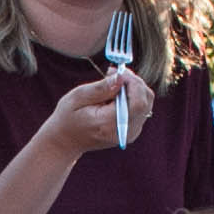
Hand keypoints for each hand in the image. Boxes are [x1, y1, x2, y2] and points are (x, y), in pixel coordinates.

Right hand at [29, 67, 151, 163]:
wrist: (67, 141)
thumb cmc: (68, 117)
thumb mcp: (78, 97)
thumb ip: (101, 88)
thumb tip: (121, 78)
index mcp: (109, 124)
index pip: (138, 102)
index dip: (134, 83)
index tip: (118, 73)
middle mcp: (124, 131)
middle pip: (146, 100)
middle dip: (134, 82)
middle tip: (114, 74)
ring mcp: (130, 133)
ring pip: (147, 102)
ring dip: (134, 87)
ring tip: (113, 83)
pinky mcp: (132, 130)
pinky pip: (142, 108)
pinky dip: (133, 96)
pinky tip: (115, 94)